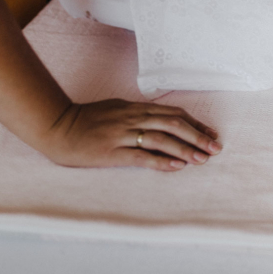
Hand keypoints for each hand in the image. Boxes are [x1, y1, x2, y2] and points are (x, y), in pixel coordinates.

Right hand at [43, 100, 221, 170]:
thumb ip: (140, 113)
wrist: (57, 126)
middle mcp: (133, 118)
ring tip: (202, 159)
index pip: (174, 114)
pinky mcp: (112, 152)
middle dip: (198, 136)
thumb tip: (164, 119)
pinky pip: (142, 156)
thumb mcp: (118, 108)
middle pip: (174, 125)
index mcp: (136, 107)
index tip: (211, 134)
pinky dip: (161, 161)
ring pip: (162, 139)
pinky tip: (177, 166)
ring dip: (185, 149)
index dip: (195, 124)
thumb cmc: (88, 119)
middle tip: (215, 148)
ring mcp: (123, 134)